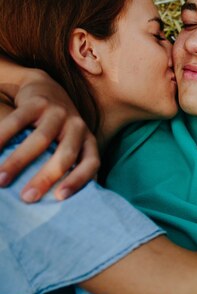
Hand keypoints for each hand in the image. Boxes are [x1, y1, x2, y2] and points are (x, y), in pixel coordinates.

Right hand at [0, 74, 99, 201]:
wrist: (45, 88)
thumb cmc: (57, 129)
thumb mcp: (69, 145)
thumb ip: (66, 167)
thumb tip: (55, 205)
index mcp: (88, 141)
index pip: (91, 163)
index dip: (79, 180)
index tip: (59, 198)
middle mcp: (77, 127)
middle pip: (65, 154)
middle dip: (46, 177)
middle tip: (27, 198)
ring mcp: (58, 113)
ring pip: (40, 139)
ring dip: (19, 162)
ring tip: (1, 180)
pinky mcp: (37, 103)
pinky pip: (17, 121)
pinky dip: (2, 137)